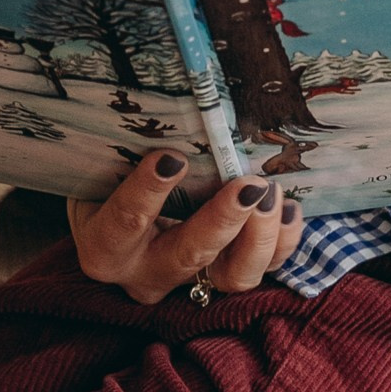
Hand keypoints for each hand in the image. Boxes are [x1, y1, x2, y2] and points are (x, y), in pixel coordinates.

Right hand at [70, 150, 303, 302]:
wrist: (117, 215)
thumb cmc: (107, 179)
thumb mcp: (102, 167)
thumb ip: (122, 153)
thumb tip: (156, 110)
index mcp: (104, 246)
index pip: (124, 224)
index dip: (147, 193)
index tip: (172, 159)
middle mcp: (145, 272)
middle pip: (188, 256)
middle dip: (222, 220)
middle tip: (248, 186)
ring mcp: (187, 282)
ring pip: (231, 276)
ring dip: (258, 235)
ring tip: (270, 192)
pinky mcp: (221, 279)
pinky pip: (258, 269)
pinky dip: (279, 242)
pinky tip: (288, 208)